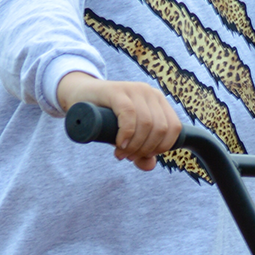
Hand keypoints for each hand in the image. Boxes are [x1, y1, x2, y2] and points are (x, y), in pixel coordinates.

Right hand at [58, 72, 182, 170]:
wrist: (80, 98)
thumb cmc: (107, 119)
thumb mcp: (127, 138)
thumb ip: (141, 152)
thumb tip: (150, 165)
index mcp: (159, 102)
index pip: (174, 128)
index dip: (162, 147)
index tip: (144, 156)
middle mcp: (150, 93)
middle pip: (160, 128)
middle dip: (145, 149)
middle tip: (128, 157)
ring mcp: (134, 89)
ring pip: (147, 123)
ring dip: (134, 145)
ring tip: (121, 153)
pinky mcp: (117, 90)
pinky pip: (129, 114)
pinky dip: (126, 134)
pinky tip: (119, 143)